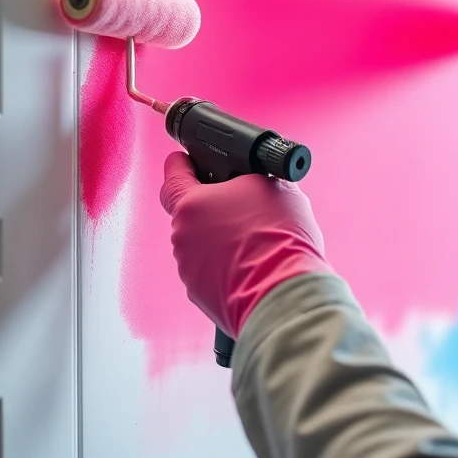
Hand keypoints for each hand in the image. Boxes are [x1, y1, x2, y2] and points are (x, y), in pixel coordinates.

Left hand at [160, 152, 330, 336]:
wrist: (284, 292)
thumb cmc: (278, 239)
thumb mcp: (275, 187)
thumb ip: (255, 178)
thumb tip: (260, 178)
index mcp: (191, 204)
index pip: (173, 176)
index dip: (181, 166)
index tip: (186, 161)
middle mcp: (182, 236)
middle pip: (191, 214)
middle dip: (214, 210)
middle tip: (245, 210)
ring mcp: (188, 269)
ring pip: (202, 245)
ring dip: (221, 241)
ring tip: (255, 245)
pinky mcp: (200, 295)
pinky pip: (210, 273)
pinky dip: (226, 268)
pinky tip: (253, 267)